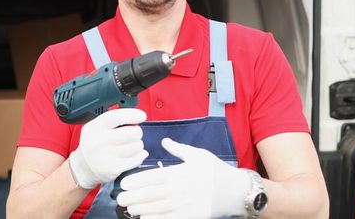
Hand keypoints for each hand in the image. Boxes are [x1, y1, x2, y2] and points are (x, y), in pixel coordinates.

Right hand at [68, 108, 148, 188]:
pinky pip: (136, 159)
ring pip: (137, 146)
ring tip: (131, 146)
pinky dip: (140, 156)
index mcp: (94, 127)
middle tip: (133, 135)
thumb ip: (113, 121)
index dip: (132, 115)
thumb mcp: (96, 128)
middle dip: (137, 133)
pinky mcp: (113, 169)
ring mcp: (106, 157)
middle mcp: (99, 141)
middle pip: (132, 133)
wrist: (83, 167)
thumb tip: (136, 117)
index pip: (117, 117)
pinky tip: (137, 155)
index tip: (141, 116)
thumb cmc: (94, 144)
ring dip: (138, 146)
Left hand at [116, 138, 251, 217]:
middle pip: (152, 194)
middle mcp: (181, 189)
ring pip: (158, 208)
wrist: (234, 191)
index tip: (124, 183)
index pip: (154, 177)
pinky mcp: (191, 216)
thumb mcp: (198, 155)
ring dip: (141, 209)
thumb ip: (179, 149)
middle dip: (134, 197)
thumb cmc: (215, 170)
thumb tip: (164, 141)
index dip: (137, 181)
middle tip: (120, 198)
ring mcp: (186, 205)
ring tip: (129, 209)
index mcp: (181, 173)